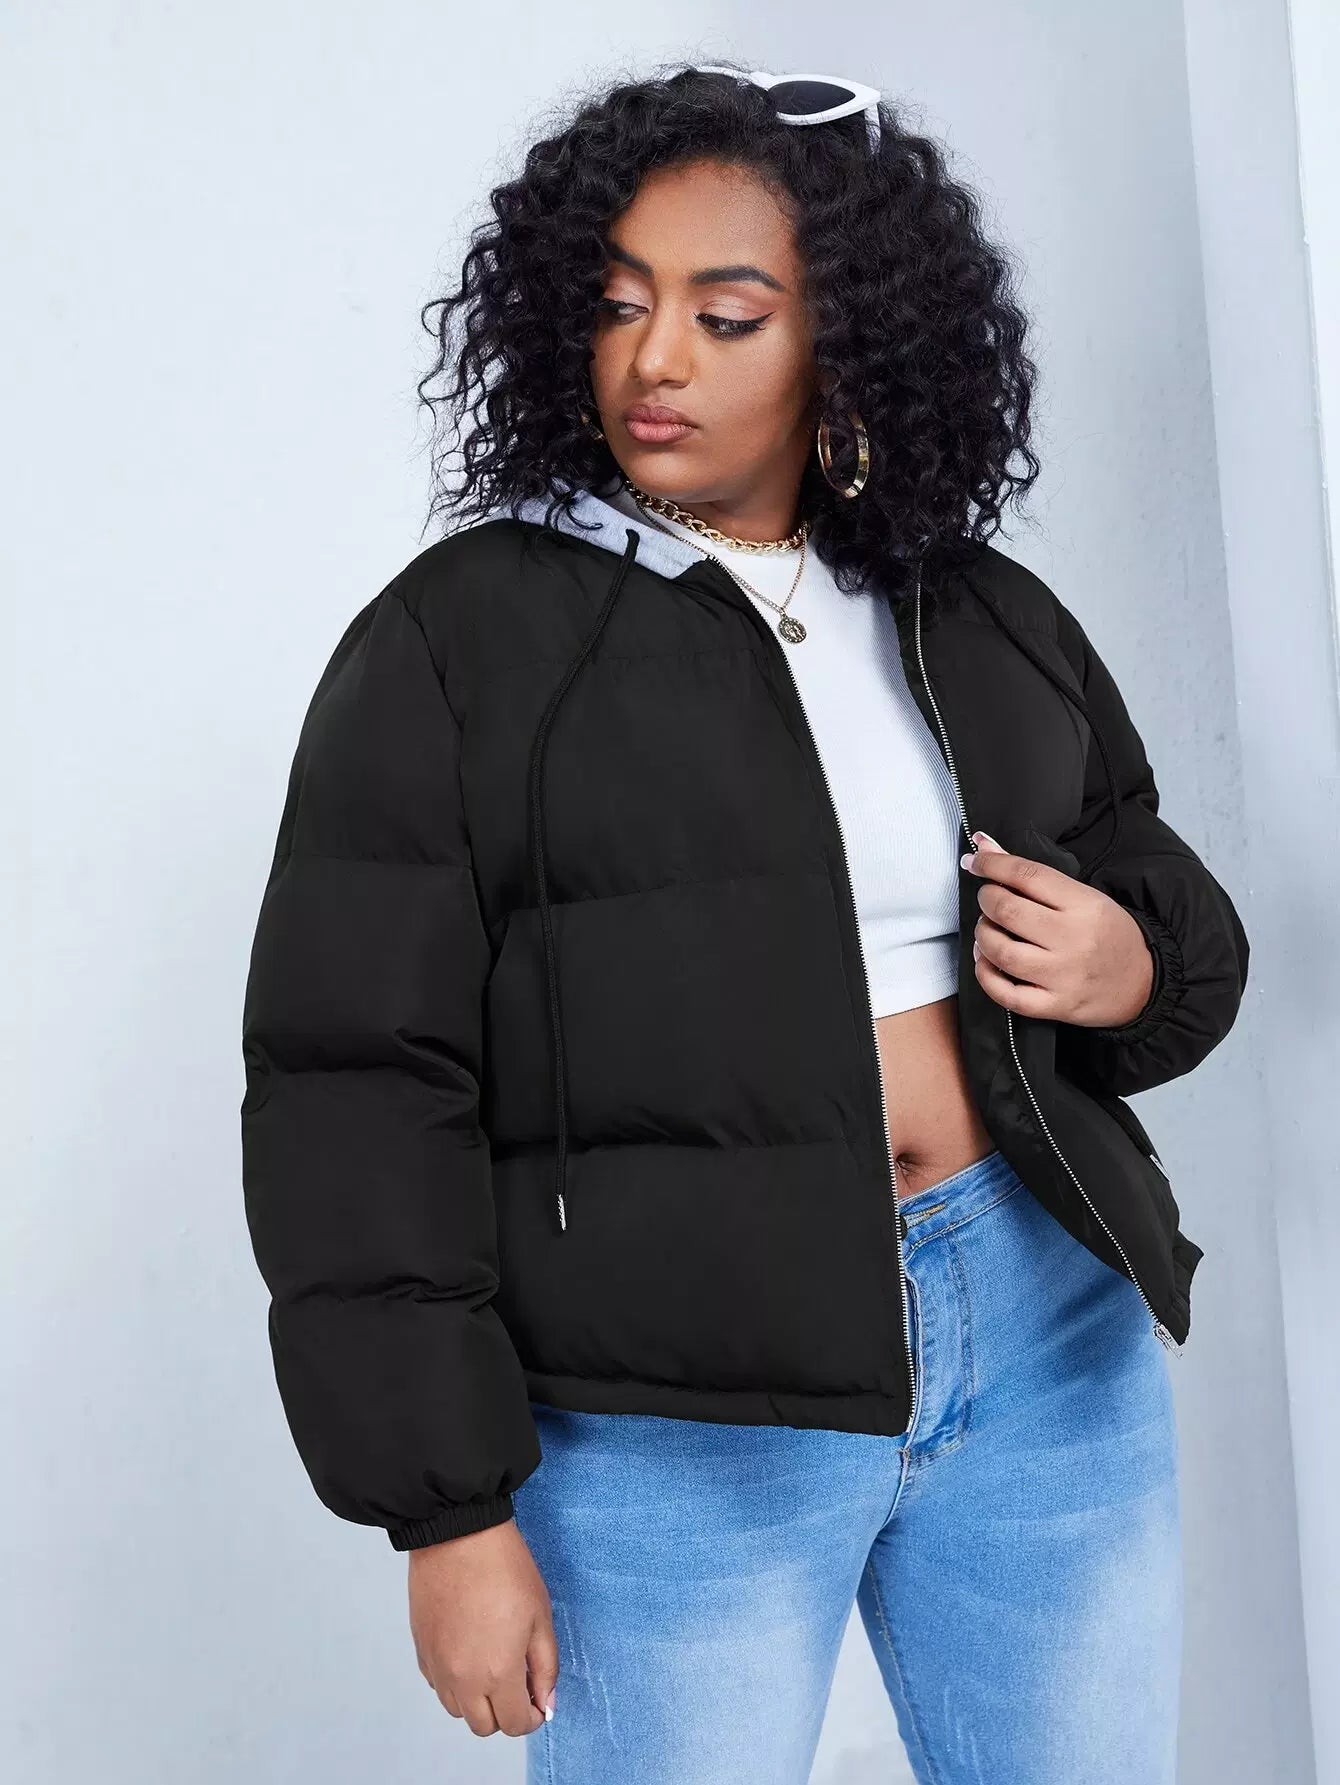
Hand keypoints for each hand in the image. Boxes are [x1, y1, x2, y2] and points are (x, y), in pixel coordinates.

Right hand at [408, 1517, 558, 1737]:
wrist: (458, 1536)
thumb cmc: (504, 1568)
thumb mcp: (540, 1615)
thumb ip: (546, 1666)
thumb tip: (545, 1702)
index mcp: (498, 1673)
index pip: (514, 1724)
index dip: (531, 1716)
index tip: (537, 1700)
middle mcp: (463, 1680)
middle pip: (483, 1725)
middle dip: (504, 1713)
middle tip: (517, 1682)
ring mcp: (437, 1667)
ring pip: (457, 1709)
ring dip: (477, 1700)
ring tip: (491, 1665)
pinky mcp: (421, 1651)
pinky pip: (438, 1685)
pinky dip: (454, 1681)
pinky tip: (467, 1652)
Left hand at [962, 831, 1154, 1026]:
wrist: (1144, 983)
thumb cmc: (1108, 935)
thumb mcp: (1083, 897)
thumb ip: (1035, 876)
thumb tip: (985, 845)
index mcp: (1084, 905)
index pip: (1027, 875)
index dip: (993, 864)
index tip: (977, 861)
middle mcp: (1074, 939)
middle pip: (1008, 911)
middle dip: (986, 899)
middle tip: (988, 898)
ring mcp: (1063, 976)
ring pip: (1001, 951)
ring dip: (982, 935)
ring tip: (987, 930)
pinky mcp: (1055, 1006)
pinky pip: (1006, 994)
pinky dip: (986, 975)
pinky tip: (987, 962)